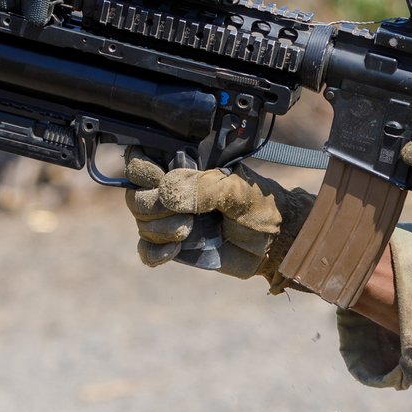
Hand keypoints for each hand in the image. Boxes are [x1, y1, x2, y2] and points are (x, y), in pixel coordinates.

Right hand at [124, 158, 312, 284]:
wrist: (275, 243)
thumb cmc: (260, 206)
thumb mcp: (237, 190)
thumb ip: (203, 187)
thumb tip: (165, 191)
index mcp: (186, 167)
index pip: (144, 159)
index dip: (142, 169)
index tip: (158, 179)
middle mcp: (173, 191)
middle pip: (136, 195)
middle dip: (154, 206)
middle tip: (185, 214)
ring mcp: (172, 218)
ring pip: (142, 222)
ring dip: (161, 229)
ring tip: (189, 230)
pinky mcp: (174, 245)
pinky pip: (147, 250)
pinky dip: (155, 253)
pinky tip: (175, 250)